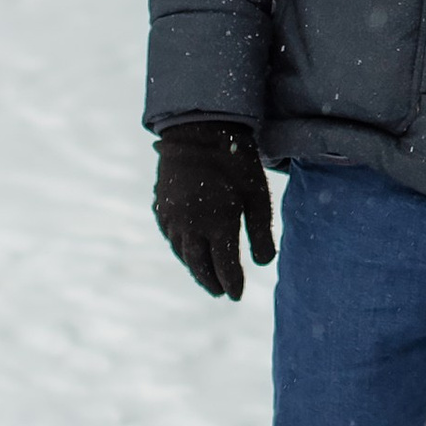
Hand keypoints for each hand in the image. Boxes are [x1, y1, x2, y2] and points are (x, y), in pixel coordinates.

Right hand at [154, 121, 275, 299]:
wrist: (198, 130)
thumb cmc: (236, 161)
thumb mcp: (257, 195)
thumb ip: (261, 232)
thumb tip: (263, 263)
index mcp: (218, 222)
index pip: (224, 265)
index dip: (231, 283)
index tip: (236, 295)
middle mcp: (191, 225)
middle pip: (199, 264)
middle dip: (211, 281)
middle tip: (221, 293)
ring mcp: (172, 216)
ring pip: (182, 253)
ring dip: (194, 268)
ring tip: (206, 277)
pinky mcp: (161, 206)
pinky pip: (170, 237)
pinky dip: (180, 249)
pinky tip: (188, 252)